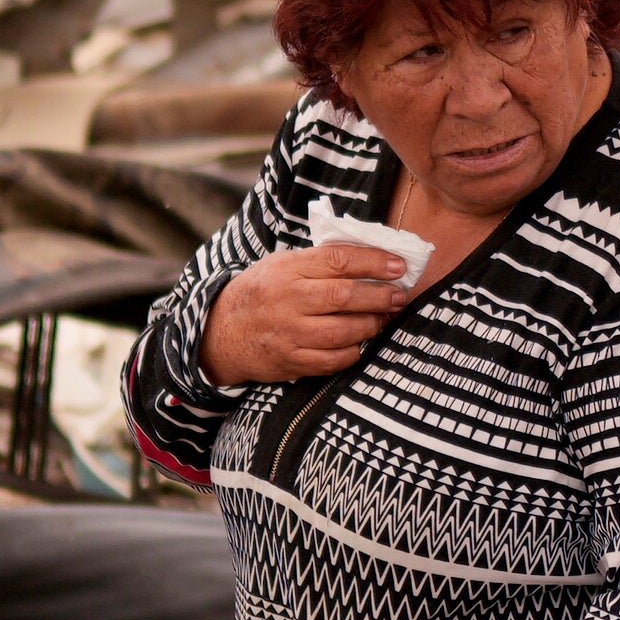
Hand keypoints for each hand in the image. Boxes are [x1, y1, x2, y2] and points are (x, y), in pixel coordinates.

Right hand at [207, 243, 416, 383]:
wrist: (220, 332)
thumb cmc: (260, 293)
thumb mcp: (281, 266)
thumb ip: (318, 262)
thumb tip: (370, 258)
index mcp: (287, 269)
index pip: (338, 260)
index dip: (373, 262)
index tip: (398, 265)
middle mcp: (287, 300)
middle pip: (344, 296)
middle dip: (380, 295)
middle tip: (399, 295)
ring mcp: (288, 333)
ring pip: (343, 330)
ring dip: (371, 324)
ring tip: (384, 318)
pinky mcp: (290, 361)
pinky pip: (333, 360)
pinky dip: (353, 351)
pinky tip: (360, 342)